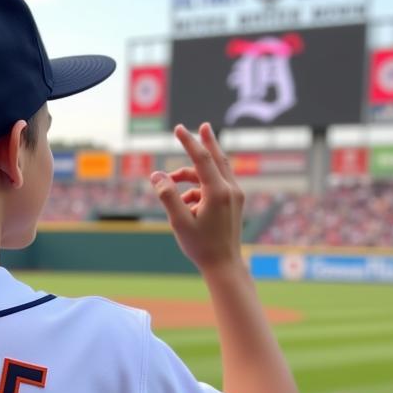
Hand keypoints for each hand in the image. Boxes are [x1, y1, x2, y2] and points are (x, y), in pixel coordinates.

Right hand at [150, 123, 245, 272]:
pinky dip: (199, 189)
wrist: (224, 265)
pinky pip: (216, 186)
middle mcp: (230, 190)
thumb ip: (167, 196)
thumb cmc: (201, 246)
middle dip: (206, 142)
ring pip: (216, 173)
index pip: (202, 159)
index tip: (178, 129)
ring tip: (171, 184)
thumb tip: (157, 176)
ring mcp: (235, 196)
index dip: (189, 142)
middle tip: (202, 126)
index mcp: (218, 192)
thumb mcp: (179, 222)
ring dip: (193, 175)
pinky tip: (185, 205)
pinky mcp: (235, 203)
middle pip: (217, 158)